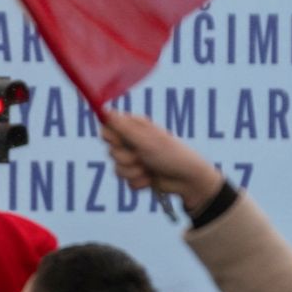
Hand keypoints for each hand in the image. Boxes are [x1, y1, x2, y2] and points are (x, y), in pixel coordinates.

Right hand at [102, 112, 221, 210]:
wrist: (187, 179)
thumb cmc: (170, 154)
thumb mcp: (145, 140)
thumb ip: (122, 127)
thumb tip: (104, 110)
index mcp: (134, 127)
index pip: (107, 127)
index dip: (110, 136)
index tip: (120, 141)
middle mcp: (133, 142)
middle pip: (111, 150)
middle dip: (125, 157)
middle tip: (141, 156)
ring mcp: (135, 159)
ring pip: (117, 168)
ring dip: (134, 171)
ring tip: (149, 168)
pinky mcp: (138, 175)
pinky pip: (127, 181)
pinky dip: (140, 181)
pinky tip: (152, 178)